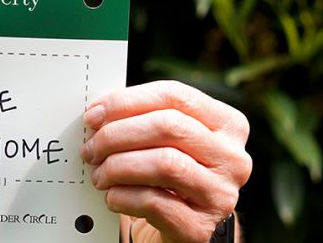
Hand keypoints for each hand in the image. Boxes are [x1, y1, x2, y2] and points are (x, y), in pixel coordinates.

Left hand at [81, 80, 251, 242]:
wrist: (185, 227)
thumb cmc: (171, 177)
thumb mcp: (167, 142)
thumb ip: (144, 120)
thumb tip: (99, 113)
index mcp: (227, 124)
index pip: (176, 96)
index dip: (128, 101)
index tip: (94, 113)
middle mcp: (232, 157)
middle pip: (168, 127)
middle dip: (118, 134)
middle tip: (90, 147)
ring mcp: (221, 194)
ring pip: (164, 164)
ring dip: (117, 167)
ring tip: (99, 174)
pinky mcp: (201, 227)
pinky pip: (154, 201)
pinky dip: (123, 196)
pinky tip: (112, 195)